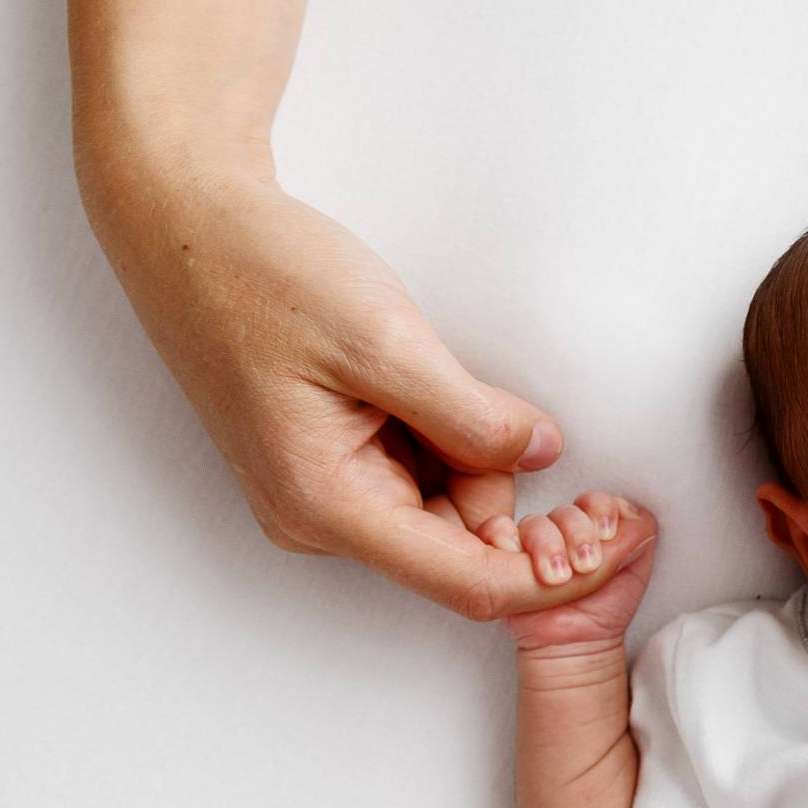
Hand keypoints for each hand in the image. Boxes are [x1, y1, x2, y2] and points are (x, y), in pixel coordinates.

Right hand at [80, 157, 621, 620]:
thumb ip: (470, 414)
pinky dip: (451, 433)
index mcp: (326, 505)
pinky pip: (420, 469)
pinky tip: (427, 372)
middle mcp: (321, 518)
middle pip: (465, 543)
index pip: (471, 583)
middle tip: (542, 417)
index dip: (557, 574)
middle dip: (519, 494)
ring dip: (478, 450)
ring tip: (439, 364)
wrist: (186, 225)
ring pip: (448, 504)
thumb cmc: (263, 273)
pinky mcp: (332, 459)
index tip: (621, 538)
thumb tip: (543, 454)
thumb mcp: (384, 339)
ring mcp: (323, 492)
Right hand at [502, 496, 660, 649]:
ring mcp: (532, 543)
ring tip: (558, 577)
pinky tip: (517, 558)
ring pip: (534, 523)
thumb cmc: (606, 606)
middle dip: (578, 534)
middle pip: (565, 512)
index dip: (602, 511)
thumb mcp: (635, 569)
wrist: (577, 645)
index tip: (608, 534)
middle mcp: (563, 530)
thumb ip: (639, 534)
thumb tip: (630, 511)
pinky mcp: (504, 557)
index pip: (595, 502)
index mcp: (594, 525)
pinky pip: (496, 532)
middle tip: (587, 565)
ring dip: (547, 545)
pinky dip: (504, 537)